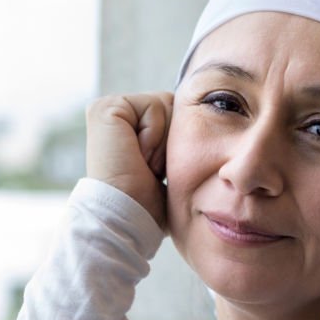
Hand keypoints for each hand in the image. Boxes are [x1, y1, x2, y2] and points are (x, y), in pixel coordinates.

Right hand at [85, 92, 172, 226]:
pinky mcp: (107, 108)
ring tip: (143, 164)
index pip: (174, 115)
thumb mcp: (169, 168)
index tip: (156, 171)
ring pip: (167, 105)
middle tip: (150, 168)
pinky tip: (137, 156)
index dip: (178, 145)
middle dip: (172, 141)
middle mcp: (115, 115)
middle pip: (173, 106)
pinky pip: (154, 106)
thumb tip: (212, 135)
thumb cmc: (149, 203)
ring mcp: (108, 108)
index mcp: (127, 126)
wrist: (129, 215)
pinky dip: (154, 135)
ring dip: (163, 142)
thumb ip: (177, 144)